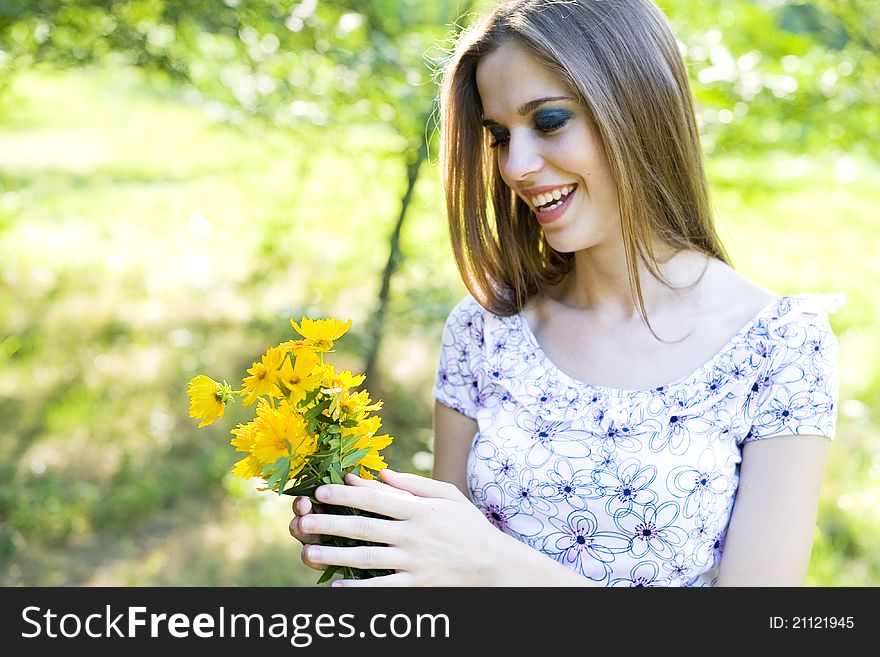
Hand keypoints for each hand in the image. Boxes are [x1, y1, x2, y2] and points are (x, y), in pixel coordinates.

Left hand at [296, 469, 504, 585]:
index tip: (320, 491)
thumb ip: (414, 484)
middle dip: (329, 523)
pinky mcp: (418, 587)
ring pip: (367, 558)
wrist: (495, 566)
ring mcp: (415, 563)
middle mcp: (414, 535)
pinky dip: (359, 588)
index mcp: (419, 510)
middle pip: (364, 527)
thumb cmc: (469, 526)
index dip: (345, 494)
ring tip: (308, 553)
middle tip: (302, 521)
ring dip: (334, 555)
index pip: (375, 499)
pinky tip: (336, 586)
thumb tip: (380, 473)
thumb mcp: (449, 495)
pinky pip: (383, 589)